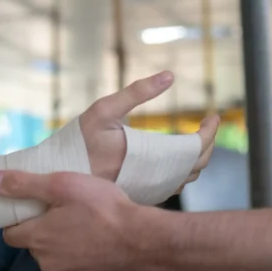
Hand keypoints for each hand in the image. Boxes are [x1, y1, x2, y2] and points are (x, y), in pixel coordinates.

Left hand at [0, 170, 150, 270]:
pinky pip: (71, 265)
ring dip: (61, 241)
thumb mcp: (62, 185)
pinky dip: (78, 253)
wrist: (141, 237)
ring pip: (53, 255)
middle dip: (43, 227)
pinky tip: (93, 239)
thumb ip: (24, 184)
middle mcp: (46, 261)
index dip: (18, 218)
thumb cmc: (102, 207)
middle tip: (63, 208)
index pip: (9, 233)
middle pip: (33, 243)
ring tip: (82, 222)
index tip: (34, 206)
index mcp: (37, 238)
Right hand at [77, 71, 218, 183]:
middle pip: (198, 165)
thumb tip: (170, 74)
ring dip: (196, 158)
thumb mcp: (104, 110)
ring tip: (194, 137)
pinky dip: (182, 171)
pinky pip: (172, 186)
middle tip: (207, 124)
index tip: (214, 116)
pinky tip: (175, 155)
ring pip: (187, 179)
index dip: (210, 132)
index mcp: (151, 159)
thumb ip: (137, 92)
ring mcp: (149, 191)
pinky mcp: (141, 196)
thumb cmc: (79, 140)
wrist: (57, 175)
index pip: (196, 149)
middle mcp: (154, 180)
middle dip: (207, 143)